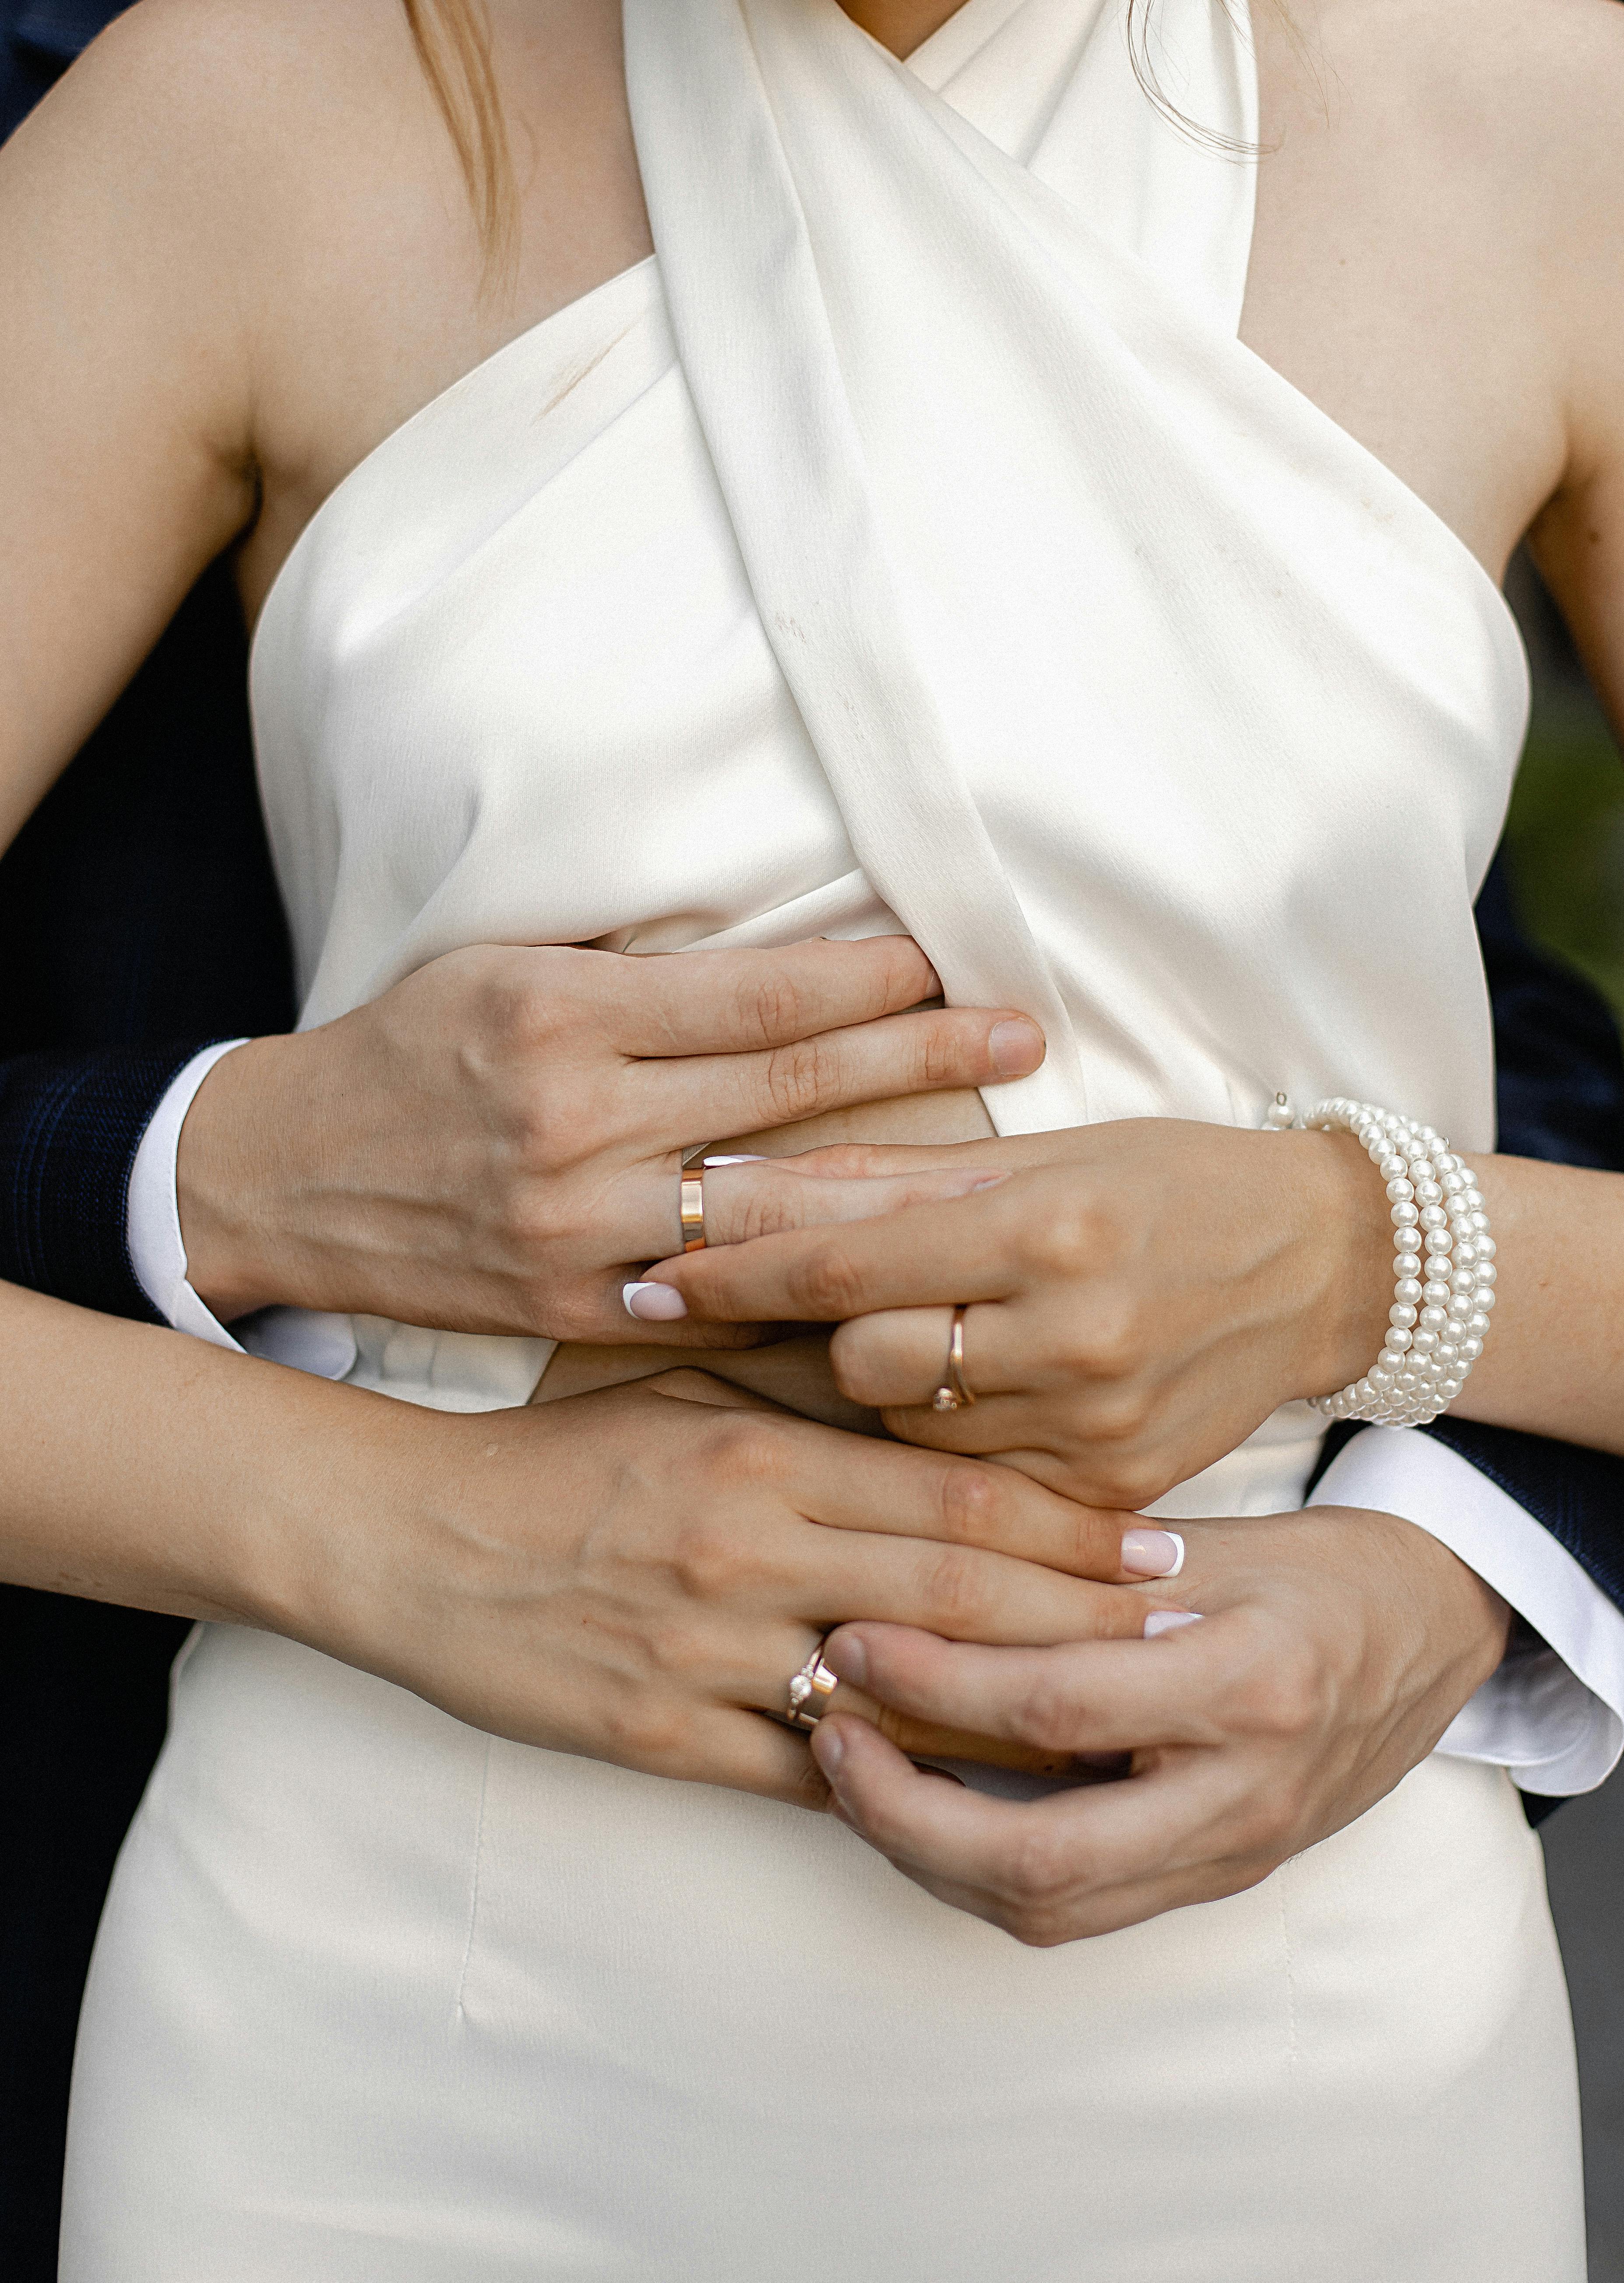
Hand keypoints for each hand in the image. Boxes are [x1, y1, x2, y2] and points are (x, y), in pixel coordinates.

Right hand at [175, 937, 1043, 1336]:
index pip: (751, 997)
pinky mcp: (580, 1306)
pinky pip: (722, 1296)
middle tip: (1026, 1037)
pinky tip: (902, 1283)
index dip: (863, 978)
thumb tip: (793, 967)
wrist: (289, 1180)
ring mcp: (580, 1228)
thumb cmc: (415, 1053)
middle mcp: (574, 1122)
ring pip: (774, 1212)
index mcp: (560, 1017)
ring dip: (900, 1192)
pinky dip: (813, 1289)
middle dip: (920, 1064)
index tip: (949, 960)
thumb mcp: (508, 974)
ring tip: (1005, 1177)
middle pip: (785, 1096)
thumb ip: (642, 979)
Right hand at [303, 1370, 1163, 1799]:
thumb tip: (928, 1403)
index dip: (1073, 1531)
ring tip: (1115, 1727)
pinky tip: (968, 1798)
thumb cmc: (563, 1458)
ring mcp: (705, 1653)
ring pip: (895, 1699)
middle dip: (1083, 1622)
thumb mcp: (687, 1398)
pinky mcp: (658, 1737)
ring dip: (1011, 1719)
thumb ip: (806, 1403)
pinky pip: (804, 1776)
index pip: (959, 1499)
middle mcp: (750, 1554)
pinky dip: (891, 1789)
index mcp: (766, 1459)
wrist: (414, 1540)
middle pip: (957, 1598)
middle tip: (1187, 1637)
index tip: (1160, 1549)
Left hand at [634, 1120, 1394, 1506]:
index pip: (844, 1261)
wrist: (1323, 1264)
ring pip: (912, 1429)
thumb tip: (732, 1187)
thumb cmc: (1165, 1183)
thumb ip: (883, 1182)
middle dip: (829, 1336)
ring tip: (942, 1344)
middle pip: (863, 1362)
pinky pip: (979, 1482)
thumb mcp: (1035, 1154)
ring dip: (894, 1391)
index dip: (732, 1273)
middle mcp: (1072, 1333)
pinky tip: (988, 1402)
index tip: (646, 1283)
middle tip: (847, 1306)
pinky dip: (958, 1445)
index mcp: (1044, 1224)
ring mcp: (1097, 1426)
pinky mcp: (1114, 1489)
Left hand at [804, 1504, 1510, 1941]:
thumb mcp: (1215, 1542)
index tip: (852, 1640)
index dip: (936, 1681)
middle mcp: (1243, 1794)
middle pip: (1042, 1861)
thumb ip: (1085, 1568)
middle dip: (907, 1816)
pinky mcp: (1216, 1879)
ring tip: (851, 1777)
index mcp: (1248, 1686)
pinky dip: (985, 1873)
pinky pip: (1080, 1909)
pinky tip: (923, 1812)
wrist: (1437, 1632)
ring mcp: (1233, 1854)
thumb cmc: (1321, 1568)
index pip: (1057, 1705)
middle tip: (826, 1737)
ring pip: (1051, 1910)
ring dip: (931, 1858)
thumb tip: (928, 1569)